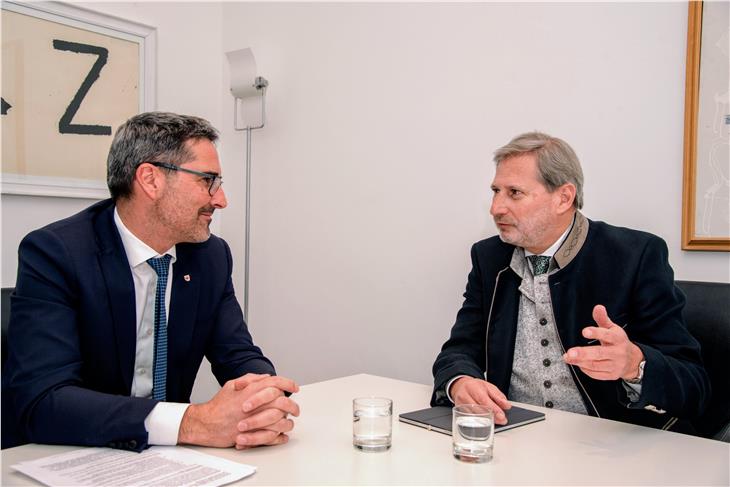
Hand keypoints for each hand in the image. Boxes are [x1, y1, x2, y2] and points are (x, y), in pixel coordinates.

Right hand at [177, 374, 299, 447]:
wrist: (206, 424)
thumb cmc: (218, 406)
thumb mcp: (231, 385)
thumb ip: (250, 379)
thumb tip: (266, 377)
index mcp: (252, 391)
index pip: (276, 383)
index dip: (288, 384)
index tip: (294, 387)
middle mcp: (256, 405)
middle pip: (283, 402)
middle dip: (293, 405)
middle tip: (295, 408)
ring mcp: (256, 421)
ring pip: (282, 421)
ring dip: (287, 422)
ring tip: (288, 421)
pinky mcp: (254, 436)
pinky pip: (274, 437)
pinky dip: (280, 437)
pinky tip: (281, 434)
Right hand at [450, 377, 510, 424]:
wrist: (461, 386)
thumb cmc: (475, 387)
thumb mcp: (488, 387)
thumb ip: (498, 396)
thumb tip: (506, 405)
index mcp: (472, 387)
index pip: (483, 400)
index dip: (493, 409)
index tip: (502, 415)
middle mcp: (464, 396)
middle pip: (478, 409)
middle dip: (492, 416)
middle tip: (501, 420)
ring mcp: (460, 405)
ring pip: (474, 416)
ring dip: (486, 420)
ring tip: (495, 421)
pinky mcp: (459, 412)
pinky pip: (471, 419)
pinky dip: (480, 421)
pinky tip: (486, 422)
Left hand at [563, 304, 643, 380]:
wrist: (633, 361)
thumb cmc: (618, 342)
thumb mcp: (613, 329)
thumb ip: (603, 319)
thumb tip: (598, 307)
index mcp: (618, 339)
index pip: (607, 335)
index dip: (596, 333)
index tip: (584, 331)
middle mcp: (617, 353)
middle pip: (600, 353)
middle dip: (583, 353)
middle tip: (570, 352)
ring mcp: (615, 365)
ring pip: (596, 365)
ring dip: (580, 362)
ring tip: (568, 357)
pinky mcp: (611, 375)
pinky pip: (596, 374)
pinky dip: (585, 369)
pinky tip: (577, 364)